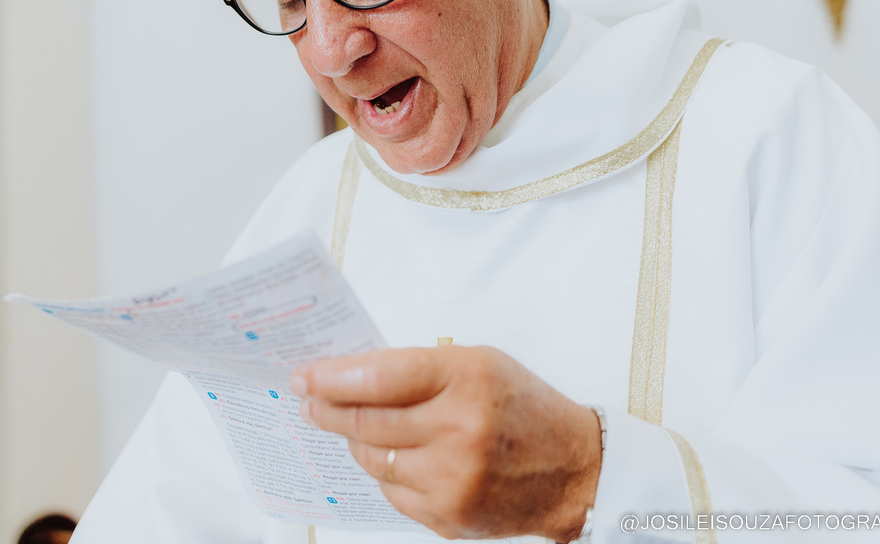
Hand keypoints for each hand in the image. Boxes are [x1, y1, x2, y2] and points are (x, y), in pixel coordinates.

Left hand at [290, 346, 600, 541]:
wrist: (575, 470)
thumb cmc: (523, 409)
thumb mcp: (479, 364)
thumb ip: (419, 367)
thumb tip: (350, 373)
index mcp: (467, 378)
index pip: (379, 376)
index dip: (332, 377)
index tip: (305, 376)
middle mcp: (459, 429)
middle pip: (365, 420)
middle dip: (327, 408)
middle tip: (309, 401)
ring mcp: (453, 478)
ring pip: (373, 458)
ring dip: (355, 440)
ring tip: (353, 426)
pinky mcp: (448, 515)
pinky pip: (391, 491)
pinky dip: (387, 471)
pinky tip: (398, 456)